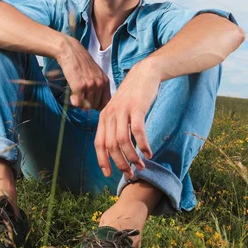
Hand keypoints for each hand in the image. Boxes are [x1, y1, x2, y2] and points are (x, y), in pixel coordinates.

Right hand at [56, 36, 110, 109]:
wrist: (71, 52)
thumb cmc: (82, 63)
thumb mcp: (95, 74)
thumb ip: (97, 88)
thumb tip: (91, 107)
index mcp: (105, 81)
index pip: (106, 102)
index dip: (98, 105)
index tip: (91, 103)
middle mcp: (100, 84)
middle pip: (95, 105)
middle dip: (88, 104)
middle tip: (81, 97)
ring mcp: (90, 86)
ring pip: (87, 106)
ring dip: (80, 103)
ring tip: (76, 94)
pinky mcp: (79, 86)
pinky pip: (78, 103)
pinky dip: (74, 102)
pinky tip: (72, 95)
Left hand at [94, 59, 160, 179]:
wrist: (144, 73)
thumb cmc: (132, 95)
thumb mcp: (118, 110)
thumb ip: (114, 126)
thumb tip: (115, 148)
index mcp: (104, 117)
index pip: (99, 143)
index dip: (102, 160)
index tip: (109, 174)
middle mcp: (110, 115)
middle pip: (111, 146)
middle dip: (120, 163)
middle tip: (130, 173)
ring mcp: (123, 111)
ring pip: (123, 141)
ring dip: (132, 157)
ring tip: (141, 165)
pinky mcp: (136, 108)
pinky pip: (138, 131)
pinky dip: (143, 145)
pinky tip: (149, 153)